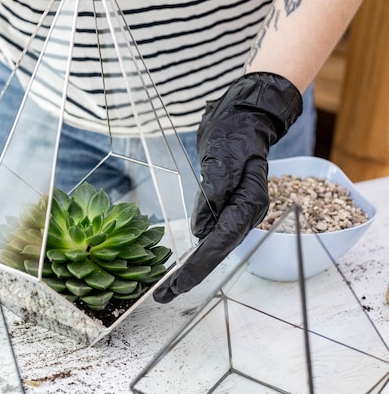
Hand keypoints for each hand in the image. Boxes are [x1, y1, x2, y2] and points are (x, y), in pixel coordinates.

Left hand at [154, 72, 301, 302]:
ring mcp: (236, 211)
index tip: (179, 283)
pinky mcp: (225, 207)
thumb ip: (214, 191)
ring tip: (168, 286)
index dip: (200, 265)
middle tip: (165, 295)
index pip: (221, 242)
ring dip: (192, 266)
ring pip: (214, 246)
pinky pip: (211, 234)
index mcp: (248, 204)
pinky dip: (196, 251)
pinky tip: (181, 262)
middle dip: (192, 274)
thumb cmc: (235, 134)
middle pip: (218, 251)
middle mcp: (244, 213)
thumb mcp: (224, 158)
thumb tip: (200, 229)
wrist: (243, 118)